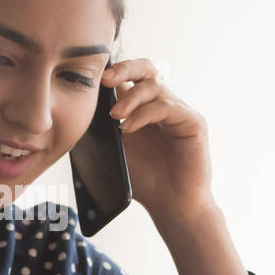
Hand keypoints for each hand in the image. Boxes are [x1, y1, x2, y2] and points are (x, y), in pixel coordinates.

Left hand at [103, 58, 213, 222]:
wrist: (170, 205)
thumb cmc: (145, 180)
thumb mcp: (116, 149)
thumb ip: (105, 126)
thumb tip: (81, 105)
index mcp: (145, 107)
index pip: (132, 76)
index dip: (115, 70)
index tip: (95, 79)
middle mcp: (164, 105)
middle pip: (147, 69)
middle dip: (125, 68)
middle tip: (105, 80)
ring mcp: (180, 112)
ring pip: (155, 86)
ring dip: (130, 98)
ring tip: (114, 117)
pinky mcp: (193, 122)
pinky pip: (167, 107)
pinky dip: (144, 114)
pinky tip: (128, 127)